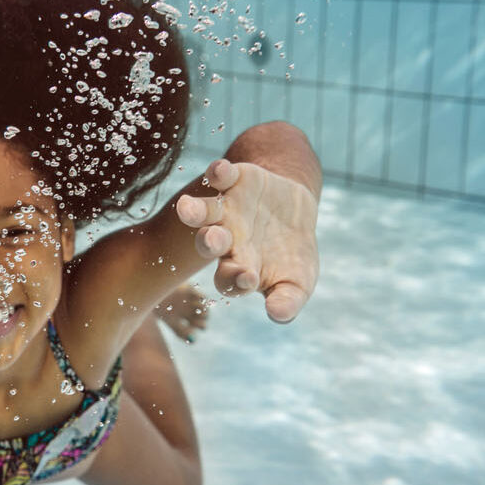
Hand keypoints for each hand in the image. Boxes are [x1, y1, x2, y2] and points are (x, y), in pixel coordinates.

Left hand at [174, 159, 319, 322]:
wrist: (295, 213)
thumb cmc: (291, 257)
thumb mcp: (298, 282)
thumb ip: (287, 300)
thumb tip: (278, 315)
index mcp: (237, 268)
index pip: (229, 279)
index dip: (235, 280)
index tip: (246, 279)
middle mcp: (225, 240)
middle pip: (209, 244)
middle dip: (208, 243)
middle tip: (213, 241)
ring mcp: (227, 210)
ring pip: (205, 212)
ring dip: (196, 210)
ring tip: (187, 207)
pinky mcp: (234, 182)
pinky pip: (221, 177)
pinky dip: (218, 172)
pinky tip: (219, 169)